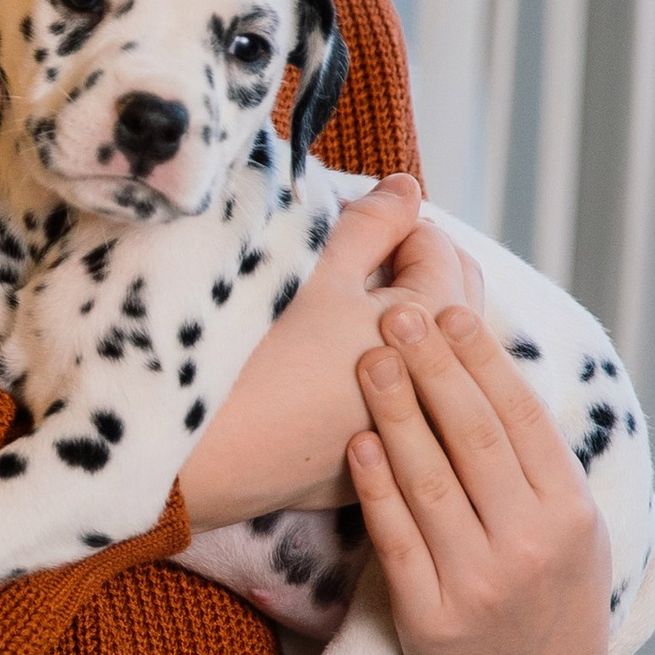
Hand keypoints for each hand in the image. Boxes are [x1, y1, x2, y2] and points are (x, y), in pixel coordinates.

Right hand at [178, 175, 479, 530]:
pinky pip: (400, 404)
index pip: (436, 245)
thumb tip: (407, 188)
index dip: (388, 224)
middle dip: (409, 269)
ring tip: (346, 312)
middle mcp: (443, 385)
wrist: (205, 460)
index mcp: (437, 324)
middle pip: (448, 301)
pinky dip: (385, 376)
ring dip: (403, 325)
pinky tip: (335, 369)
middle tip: (350, 262)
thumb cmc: (259, 357)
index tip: (340, 229)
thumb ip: (371, 224)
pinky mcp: (378, 465)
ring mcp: (413, 432)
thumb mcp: (316, 273)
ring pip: (428, 356)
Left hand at [348, 305, 608, 654]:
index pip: (522, 419)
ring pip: (431, 482)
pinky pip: (397, 538)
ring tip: (369, 361)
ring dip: (396, 414)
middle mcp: (531, 545)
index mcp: (571, 513)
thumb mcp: (571, 527)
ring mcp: (480, 584)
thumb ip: (538, 461)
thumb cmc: (545, 588)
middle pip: (474, 439)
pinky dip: (376, 486)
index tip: (449, 312)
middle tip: (397, 314)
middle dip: (433, 369)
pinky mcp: (431, 618)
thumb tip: (488, 364)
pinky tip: (358, 442)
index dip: (482, 361)